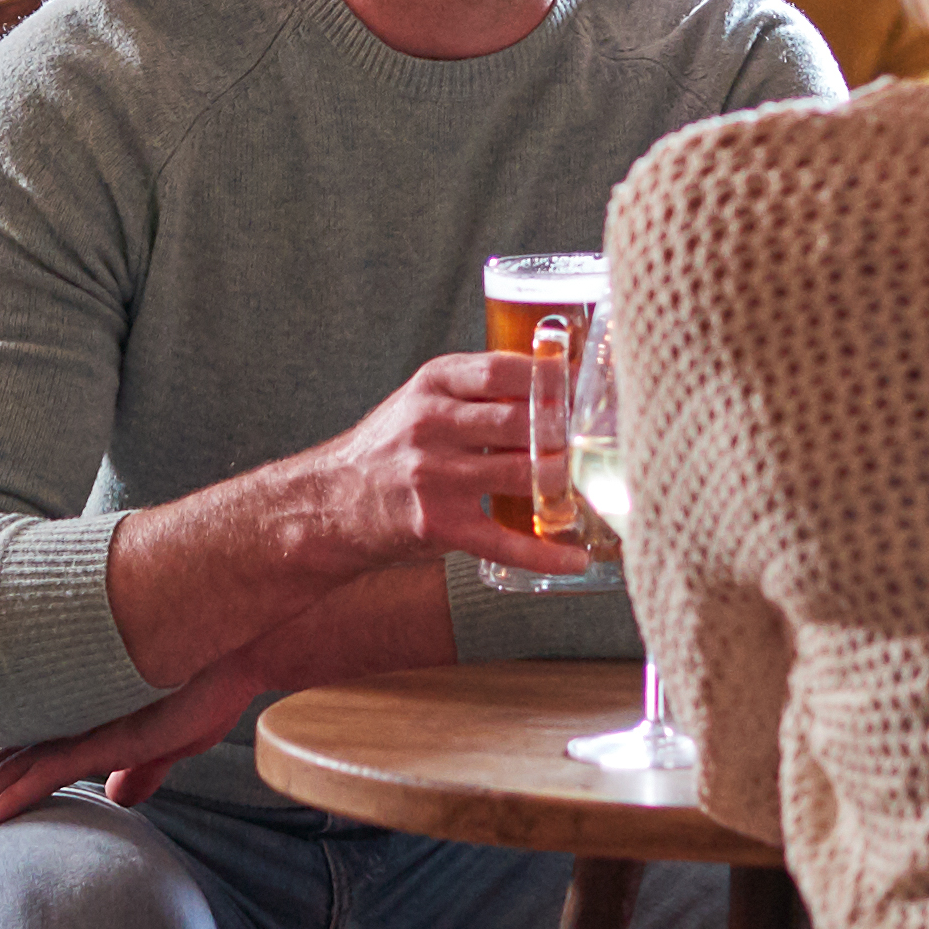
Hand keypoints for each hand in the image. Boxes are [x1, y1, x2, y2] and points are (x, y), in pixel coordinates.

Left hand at [0, 659, 268, 840]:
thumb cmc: (209, 682)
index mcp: (85, 722)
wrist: (236, 645)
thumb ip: (142, 770)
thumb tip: (120, 797)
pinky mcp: (106, 737)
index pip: (24, 760)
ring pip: (13, 772)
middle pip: (5, 767)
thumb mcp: (173, 741)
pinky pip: (47, 771)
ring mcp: (86, 727)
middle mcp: (74, 721)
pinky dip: (13, 797)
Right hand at [301, 347, 601, 582]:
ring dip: (564, 482)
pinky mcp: (437, 524)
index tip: (583, 387)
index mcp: (433, 385)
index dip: (551, 379)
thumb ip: (477, 391)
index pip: (503, 370)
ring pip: (521, 474)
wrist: (332, 504)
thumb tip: (557, 383)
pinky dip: (544, 554)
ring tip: (589, 484)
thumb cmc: (391, 449)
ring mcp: (433, 476)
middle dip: (566, 434)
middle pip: (521, 421)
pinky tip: (573, 558)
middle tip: (597, 442)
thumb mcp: (423, 400)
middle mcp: (430, 425)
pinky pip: (503, 540)